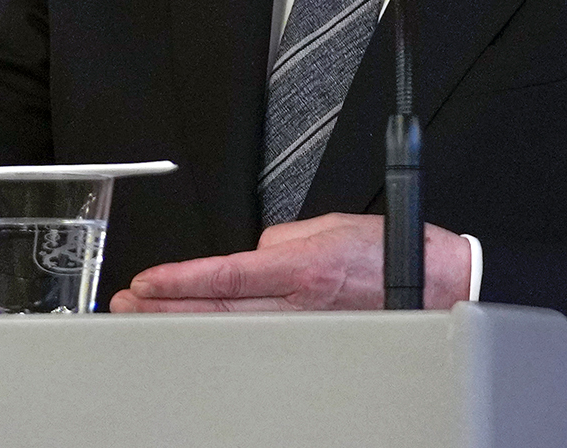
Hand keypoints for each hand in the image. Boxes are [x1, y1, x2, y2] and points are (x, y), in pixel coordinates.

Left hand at [108, 213, 471, 312]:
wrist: (437, 286)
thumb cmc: (392, 254)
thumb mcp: (331, 225)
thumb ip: (283, 238)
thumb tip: (253, 253)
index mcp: (303, 267)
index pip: (227, 273)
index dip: (181, 280)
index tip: (147, 282)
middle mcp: (300, 303)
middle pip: (218, 309)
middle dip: (168, 307)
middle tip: (128, 304)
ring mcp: (306, 328)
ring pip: (232, 329)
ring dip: (186, 323)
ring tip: (148, 318)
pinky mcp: (315, 342)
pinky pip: (261, 338)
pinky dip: (225, 336)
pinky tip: (200, 335)